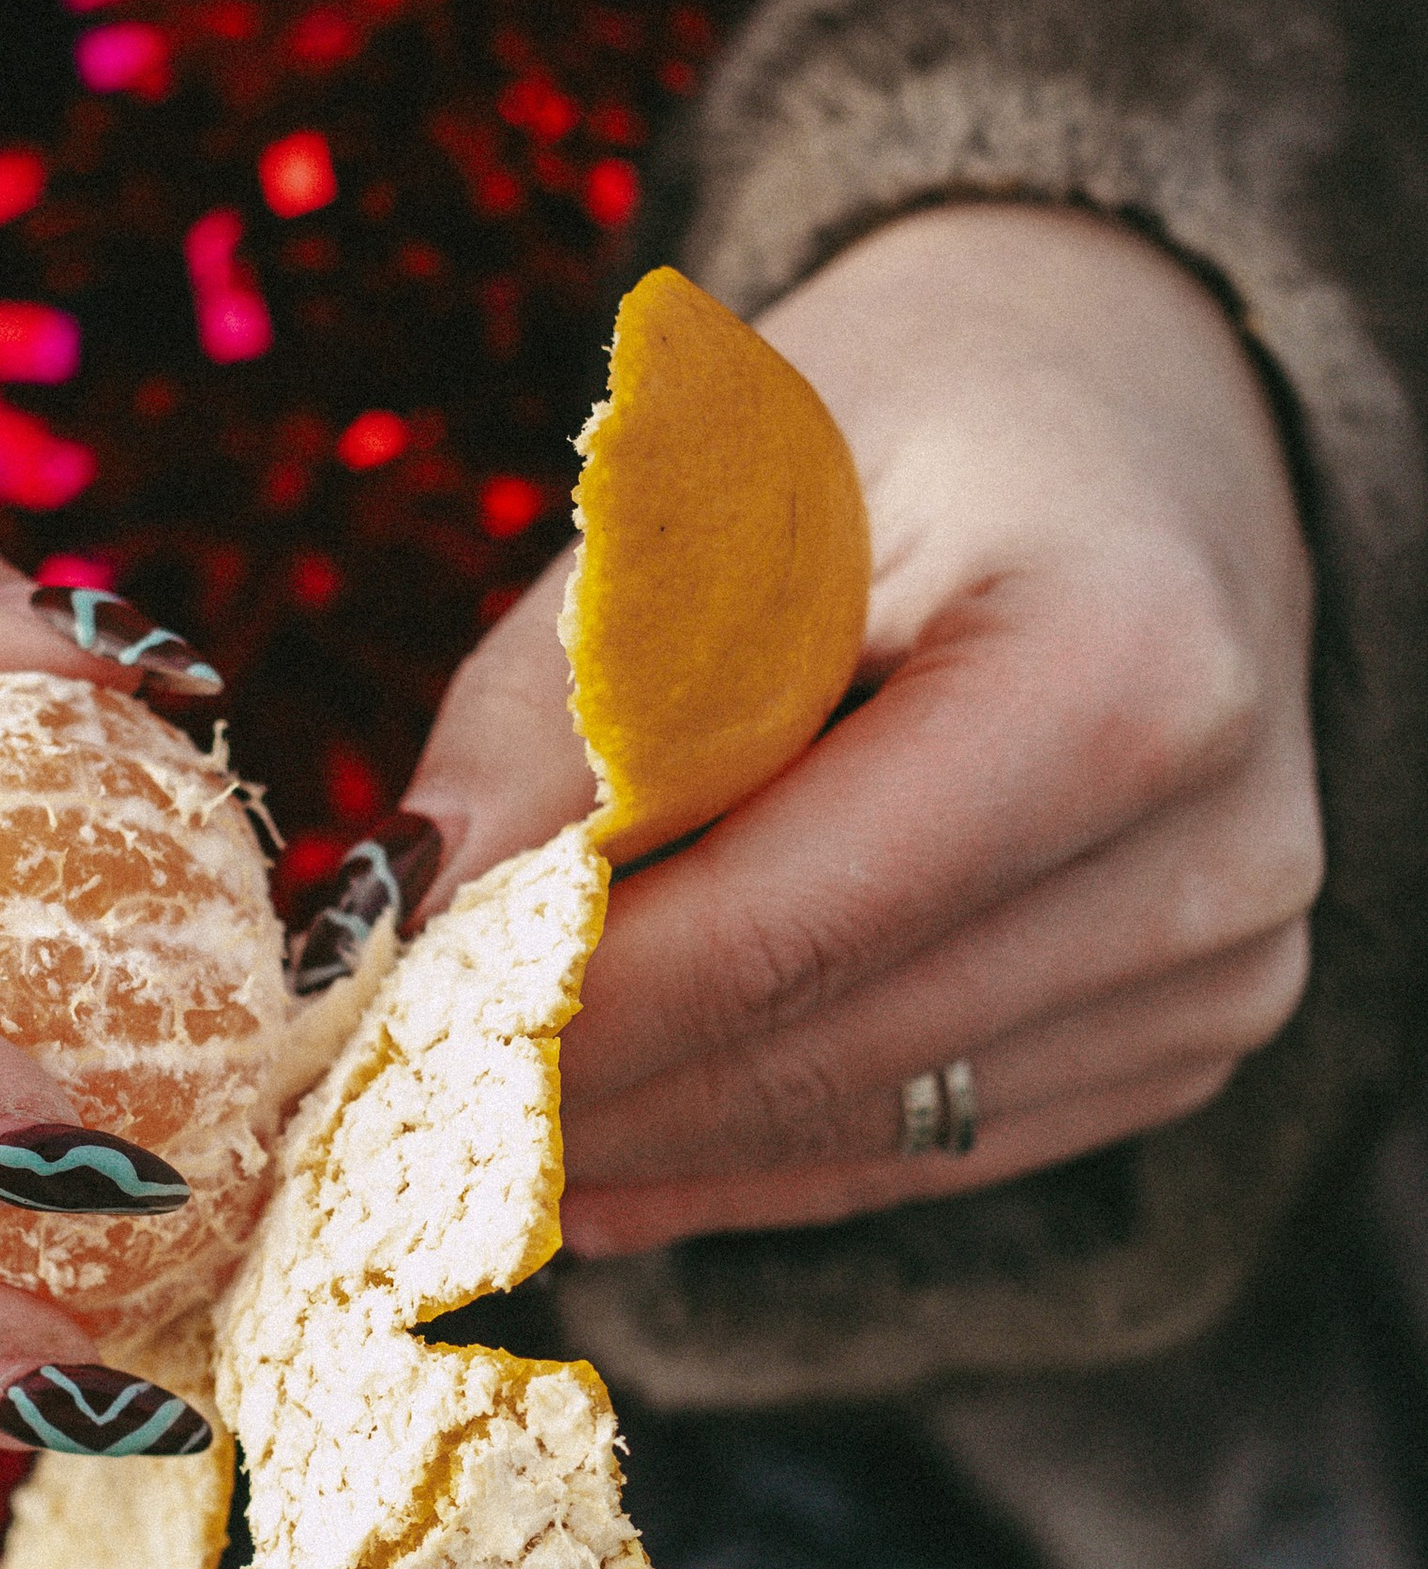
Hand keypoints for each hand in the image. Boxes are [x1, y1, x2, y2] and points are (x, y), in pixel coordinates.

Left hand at [389, 206, 1321, 1249]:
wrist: (1125, 410)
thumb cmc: (902, 414)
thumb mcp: (707, 484)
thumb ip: (562, 702)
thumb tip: (403, 915)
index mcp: (1121, 675)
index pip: (776, 924)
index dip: (546, 1007)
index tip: (357, 1041)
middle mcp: (1211, 854)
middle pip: (812, 1051)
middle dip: (560, 1096)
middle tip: (351, 1115)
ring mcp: (1217, 969)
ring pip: (854, 1133)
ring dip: (633, 1151)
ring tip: (434, 1139)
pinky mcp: (1181, 1033)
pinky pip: (916, 1147)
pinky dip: (737, 1158)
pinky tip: (589, 1156)